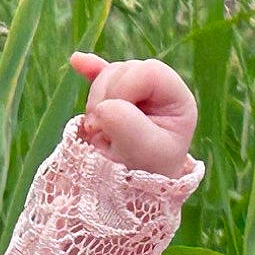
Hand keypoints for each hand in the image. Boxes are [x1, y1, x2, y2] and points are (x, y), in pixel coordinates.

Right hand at [68, 52, 196, 177]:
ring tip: (98, 130)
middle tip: (100, 130)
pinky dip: (89, 70)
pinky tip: (77, 61)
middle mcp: (160, 91)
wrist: (131, 192)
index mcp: (177, 100)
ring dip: (95, 100)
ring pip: (108, 75)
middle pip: (126, 69)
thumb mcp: (144, 153)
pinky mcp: (117, 97)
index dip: (124, 89)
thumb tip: (104, 107)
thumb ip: (127, 125)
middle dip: (106, 96)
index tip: (110, 120)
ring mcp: (137, 92)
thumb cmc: (146, 174)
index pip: (149, 71)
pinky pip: (101, 74)